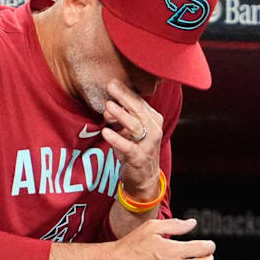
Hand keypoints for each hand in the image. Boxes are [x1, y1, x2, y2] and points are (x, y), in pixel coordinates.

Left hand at [101, 79, 163, 200]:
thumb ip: (123, 116)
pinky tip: (105, 132)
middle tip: (110, 86)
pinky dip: (116, 138)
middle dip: (124, 97)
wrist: (144, 177)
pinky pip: (127, 146)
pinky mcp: (139, 157)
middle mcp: (154, 130)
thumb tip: (108, 103)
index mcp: (153, 120)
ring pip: (134, 125)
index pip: (139, 102)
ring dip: (121, 114)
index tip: (113, 82)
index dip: (126, 91)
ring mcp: (147, 144)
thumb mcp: (131, 130)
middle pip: (138, 109)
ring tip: (108, 106)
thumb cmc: (135, 149)